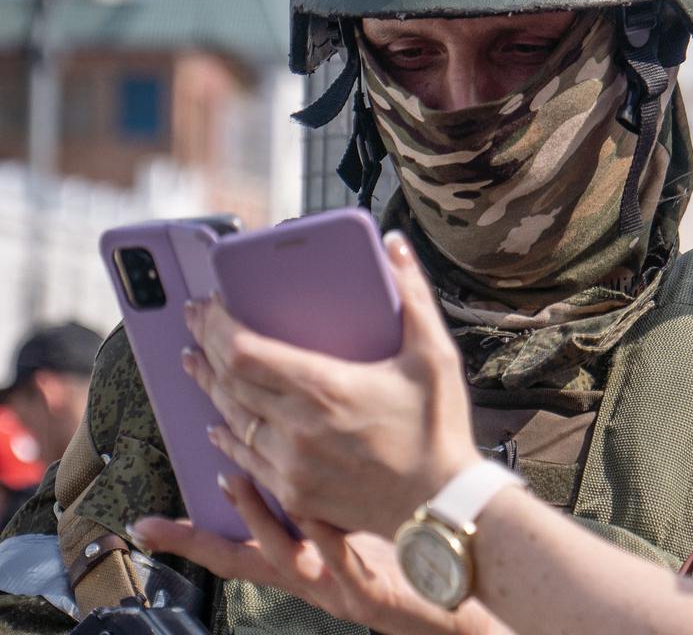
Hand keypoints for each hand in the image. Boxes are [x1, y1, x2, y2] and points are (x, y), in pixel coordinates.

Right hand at [129, 474, 510, 634]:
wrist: (452, 590)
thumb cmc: (402, 552)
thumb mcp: (352, 530)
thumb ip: (324, 496)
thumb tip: (299, 440)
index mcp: (299, 563)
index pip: (233, 551)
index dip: (190, 539)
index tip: (145, 527)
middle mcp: (307, 580)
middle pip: (242, 560)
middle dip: (198, 540)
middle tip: (161, 514)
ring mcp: (334, 588)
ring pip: (284, 555)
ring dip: (256, 518)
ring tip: (233, 479)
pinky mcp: (368, 594)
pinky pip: (340, 559)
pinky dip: (322, 535)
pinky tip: (316, 508)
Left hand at [181, 231, 482, 536]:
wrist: (441, 504)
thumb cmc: (439, 428)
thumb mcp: (434, 354)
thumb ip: (413, 294)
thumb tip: (395, 243)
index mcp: (325, 387)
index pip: (243, 351)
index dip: (215, 325)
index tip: (206, 305)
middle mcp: (298, 426)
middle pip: (228, 381)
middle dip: (204, 346)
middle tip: (194, 323)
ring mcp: (292, 464)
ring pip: (231, 420)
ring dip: (208, 387)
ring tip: (196, 362)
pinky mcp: (295, 492)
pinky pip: (246, 461)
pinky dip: (227, 437)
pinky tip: (217, 425)